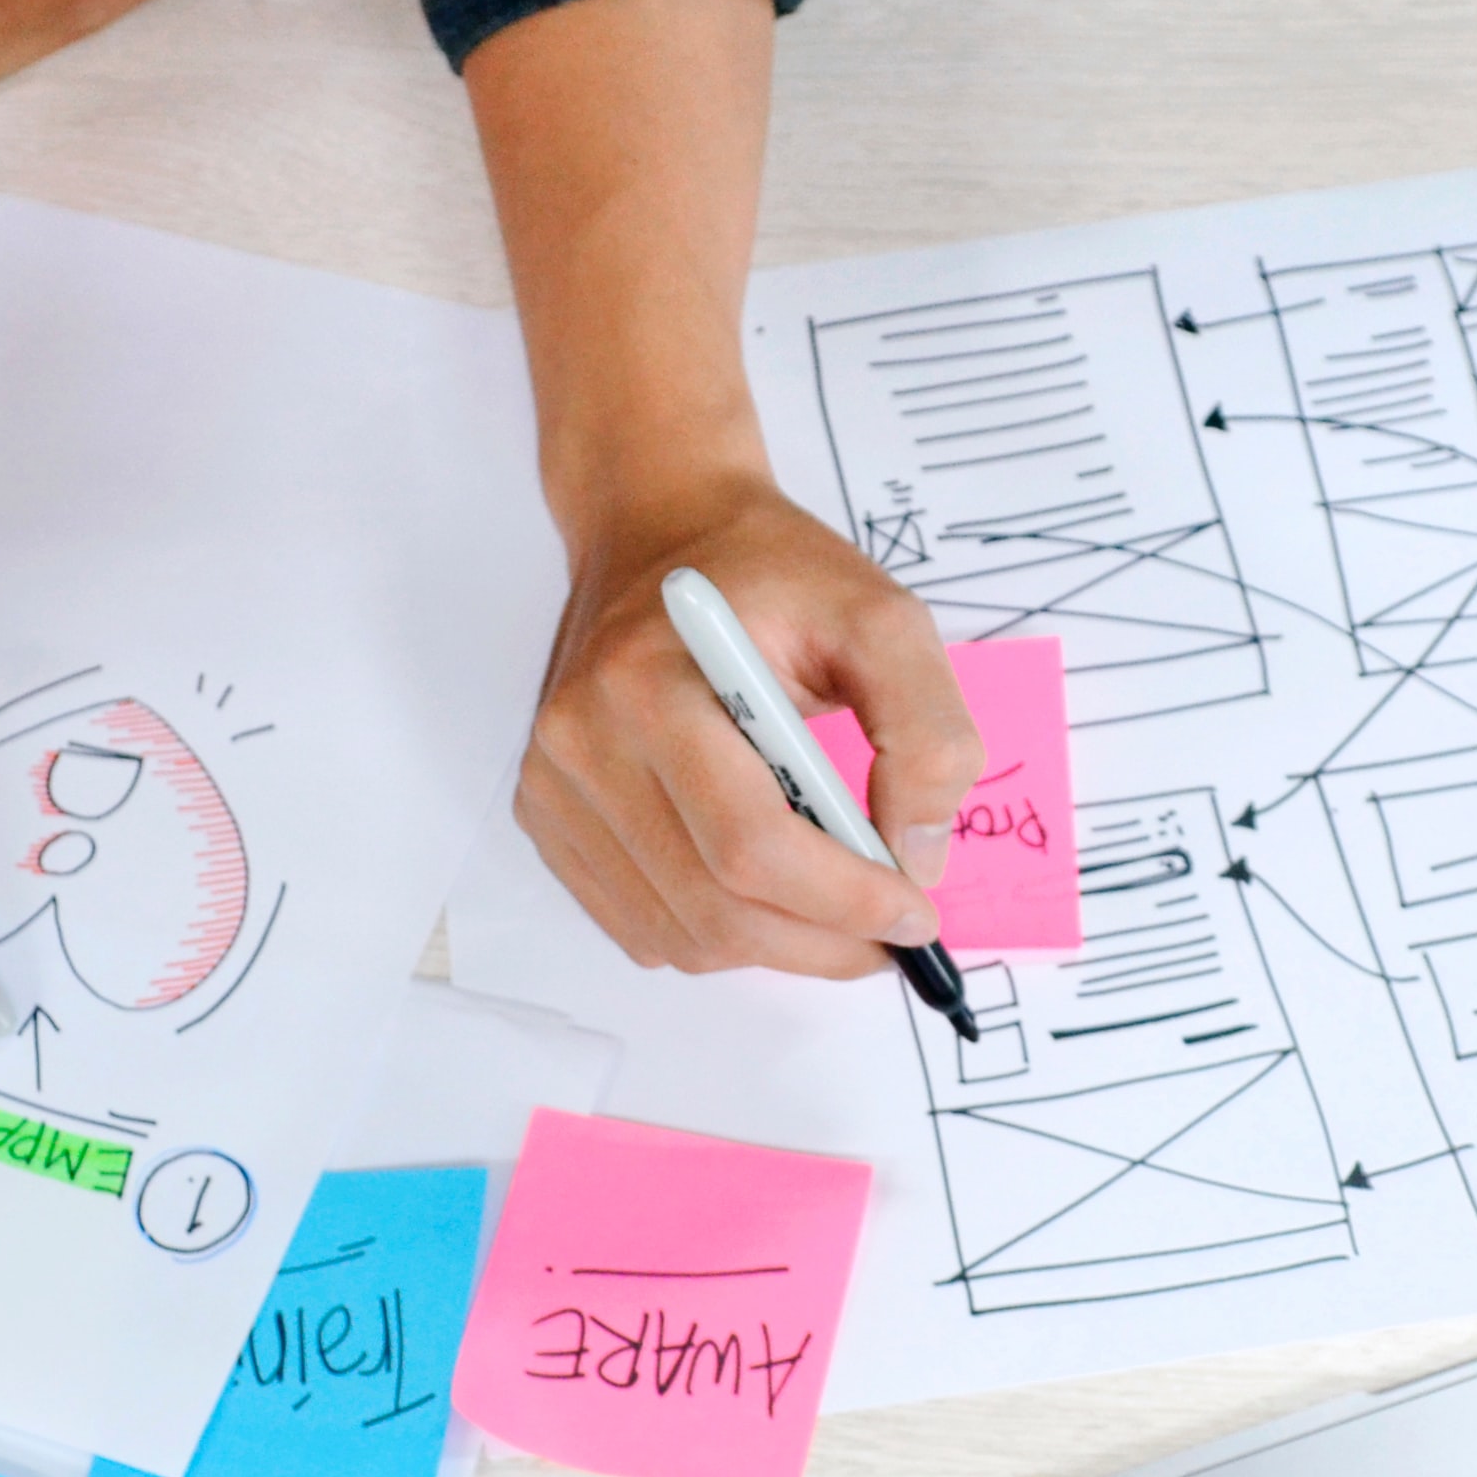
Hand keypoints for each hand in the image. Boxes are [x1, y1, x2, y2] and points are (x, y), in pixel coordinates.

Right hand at [517, 474, 981, 977]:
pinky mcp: (548, 817)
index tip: (916, 911)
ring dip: (777, 948)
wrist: (660, 528)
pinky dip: (720, 935)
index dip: (844, 898)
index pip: (749, 842)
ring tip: (838, 910)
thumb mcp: (881, 616)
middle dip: (823, 942)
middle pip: (714, 908)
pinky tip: (766, 890)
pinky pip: (643, 927)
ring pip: (680, 937)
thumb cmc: (770, 572)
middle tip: (893, 933)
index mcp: (647, 683)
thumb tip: (918, 857)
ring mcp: (552, 787)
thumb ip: (927, 731)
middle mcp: (580, 742)